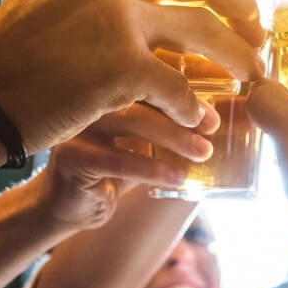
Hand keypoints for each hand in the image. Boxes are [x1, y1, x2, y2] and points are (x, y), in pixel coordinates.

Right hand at [0, 0, 265, 154]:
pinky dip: (195, 108)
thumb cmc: (24, 44)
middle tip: (257, 25)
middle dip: (245, 2)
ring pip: (209, 32)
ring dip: (238, 56)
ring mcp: (115, 15)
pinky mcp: (120, 68)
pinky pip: (182, 88)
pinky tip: (198, 119)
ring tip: (250, 73)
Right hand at [37, 101, 219, 230]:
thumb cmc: (112, 169)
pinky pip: (118, 159)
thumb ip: (171, 127)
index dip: (185, 96)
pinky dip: (152, 168)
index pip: (149, 81)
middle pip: (141, 96)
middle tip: (211, 130)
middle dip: (182, 114)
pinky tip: (178, 177)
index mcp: (107, 89)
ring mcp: (76, 125)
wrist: (71, 206)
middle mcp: (90, 99)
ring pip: (130, 121)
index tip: (212, 115)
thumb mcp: (145, 144)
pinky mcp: (71, 156)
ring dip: (173, 137)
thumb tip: (216, 121)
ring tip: (202, 152)